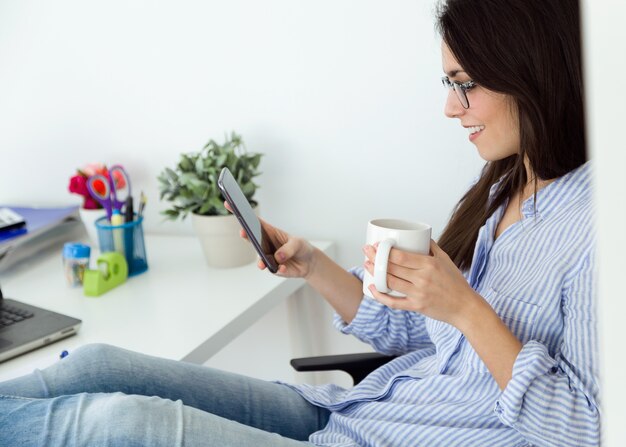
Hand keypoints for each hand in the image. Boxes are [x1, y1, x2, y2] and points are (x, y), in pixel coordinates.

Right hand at [224, 201, 315, 277]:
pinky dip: (279, 269)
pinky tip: (283, 268)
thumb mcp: (298, 243)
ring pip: (260, 259)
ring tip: (263, 264)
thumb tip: (278, 257)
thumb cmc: (301, 247)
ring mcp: (268, 258)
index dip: (242, 214)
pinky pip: (274, 270)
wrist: (309, 263)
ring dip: (261, 261)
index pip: (254, 222)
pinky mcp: (275, 269)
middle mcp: (266, 245)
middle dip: (246, 235)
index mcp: (269, 232)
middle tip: (242, 232)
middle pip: (252, 239)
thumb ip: (288, 249)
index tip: (230, 204)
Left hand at [363, 240, 480, 328]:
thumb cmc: (456, 283)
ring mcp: (418, 294)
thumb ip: (432, 248)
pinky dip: (380, 296)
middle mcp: (422, 279)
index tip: (377, 245)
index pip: (400, 256)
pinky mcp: (416, 307)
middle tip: (367, 251)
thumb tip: (421, 236)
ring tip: (367, 265)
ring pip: (390, 282)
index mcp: (429, 265)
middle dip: (376, 258)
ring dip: (375, 273)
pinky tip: (372, 288)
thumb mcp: (446, 260)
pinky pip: (393, 302)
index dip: (385, 250)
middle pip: (392, 268)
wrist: (465, 307)